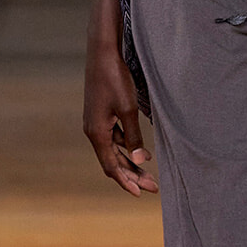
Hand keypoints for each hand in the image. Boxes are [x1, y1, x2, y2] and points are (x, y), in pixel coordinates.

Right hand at [83, 43, 158, 195]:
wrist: (103, 52)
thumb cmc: (115, 79)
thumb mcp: (128, 109)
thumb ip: (134, 137)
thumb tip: (140, 161)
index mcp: (97, 133)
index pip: (111, 166)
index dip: (126, 181)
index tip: (141, 193)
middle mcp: (93, 130)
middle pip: (113, 161)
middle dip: (132, 175)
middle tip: (153, 187)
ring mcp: (96, 122)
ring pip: (114, 150)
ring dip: (131, 162)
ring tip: (150, 173)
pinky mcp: (101, 114)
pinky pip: (114, 138)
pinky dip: (127, 147)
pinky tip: (142, 151)